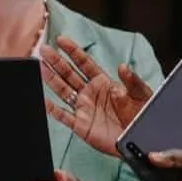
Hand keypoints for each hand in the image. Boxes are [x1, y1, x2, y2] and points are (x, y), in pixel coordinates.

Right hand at [40, 35, 152, 156]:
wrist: (141, 140)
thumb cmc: (143, 116)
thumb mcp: (142, 94)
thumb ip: (132, 81)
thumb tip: (123, 66)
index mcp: (103, 83)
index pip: (84, 63)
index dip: (72, 51)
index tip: (61, 40)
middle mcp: (90, 93)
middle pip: (69, 74)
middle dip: (56, 61)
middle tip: (43, 49)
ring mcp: (84, 108)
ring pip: (62, 91)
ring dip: (51, 79)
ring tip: (38, 67)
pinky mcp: (81, 125)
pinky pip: (63, 116)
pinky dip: (52, 109)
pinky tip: (42, 99)